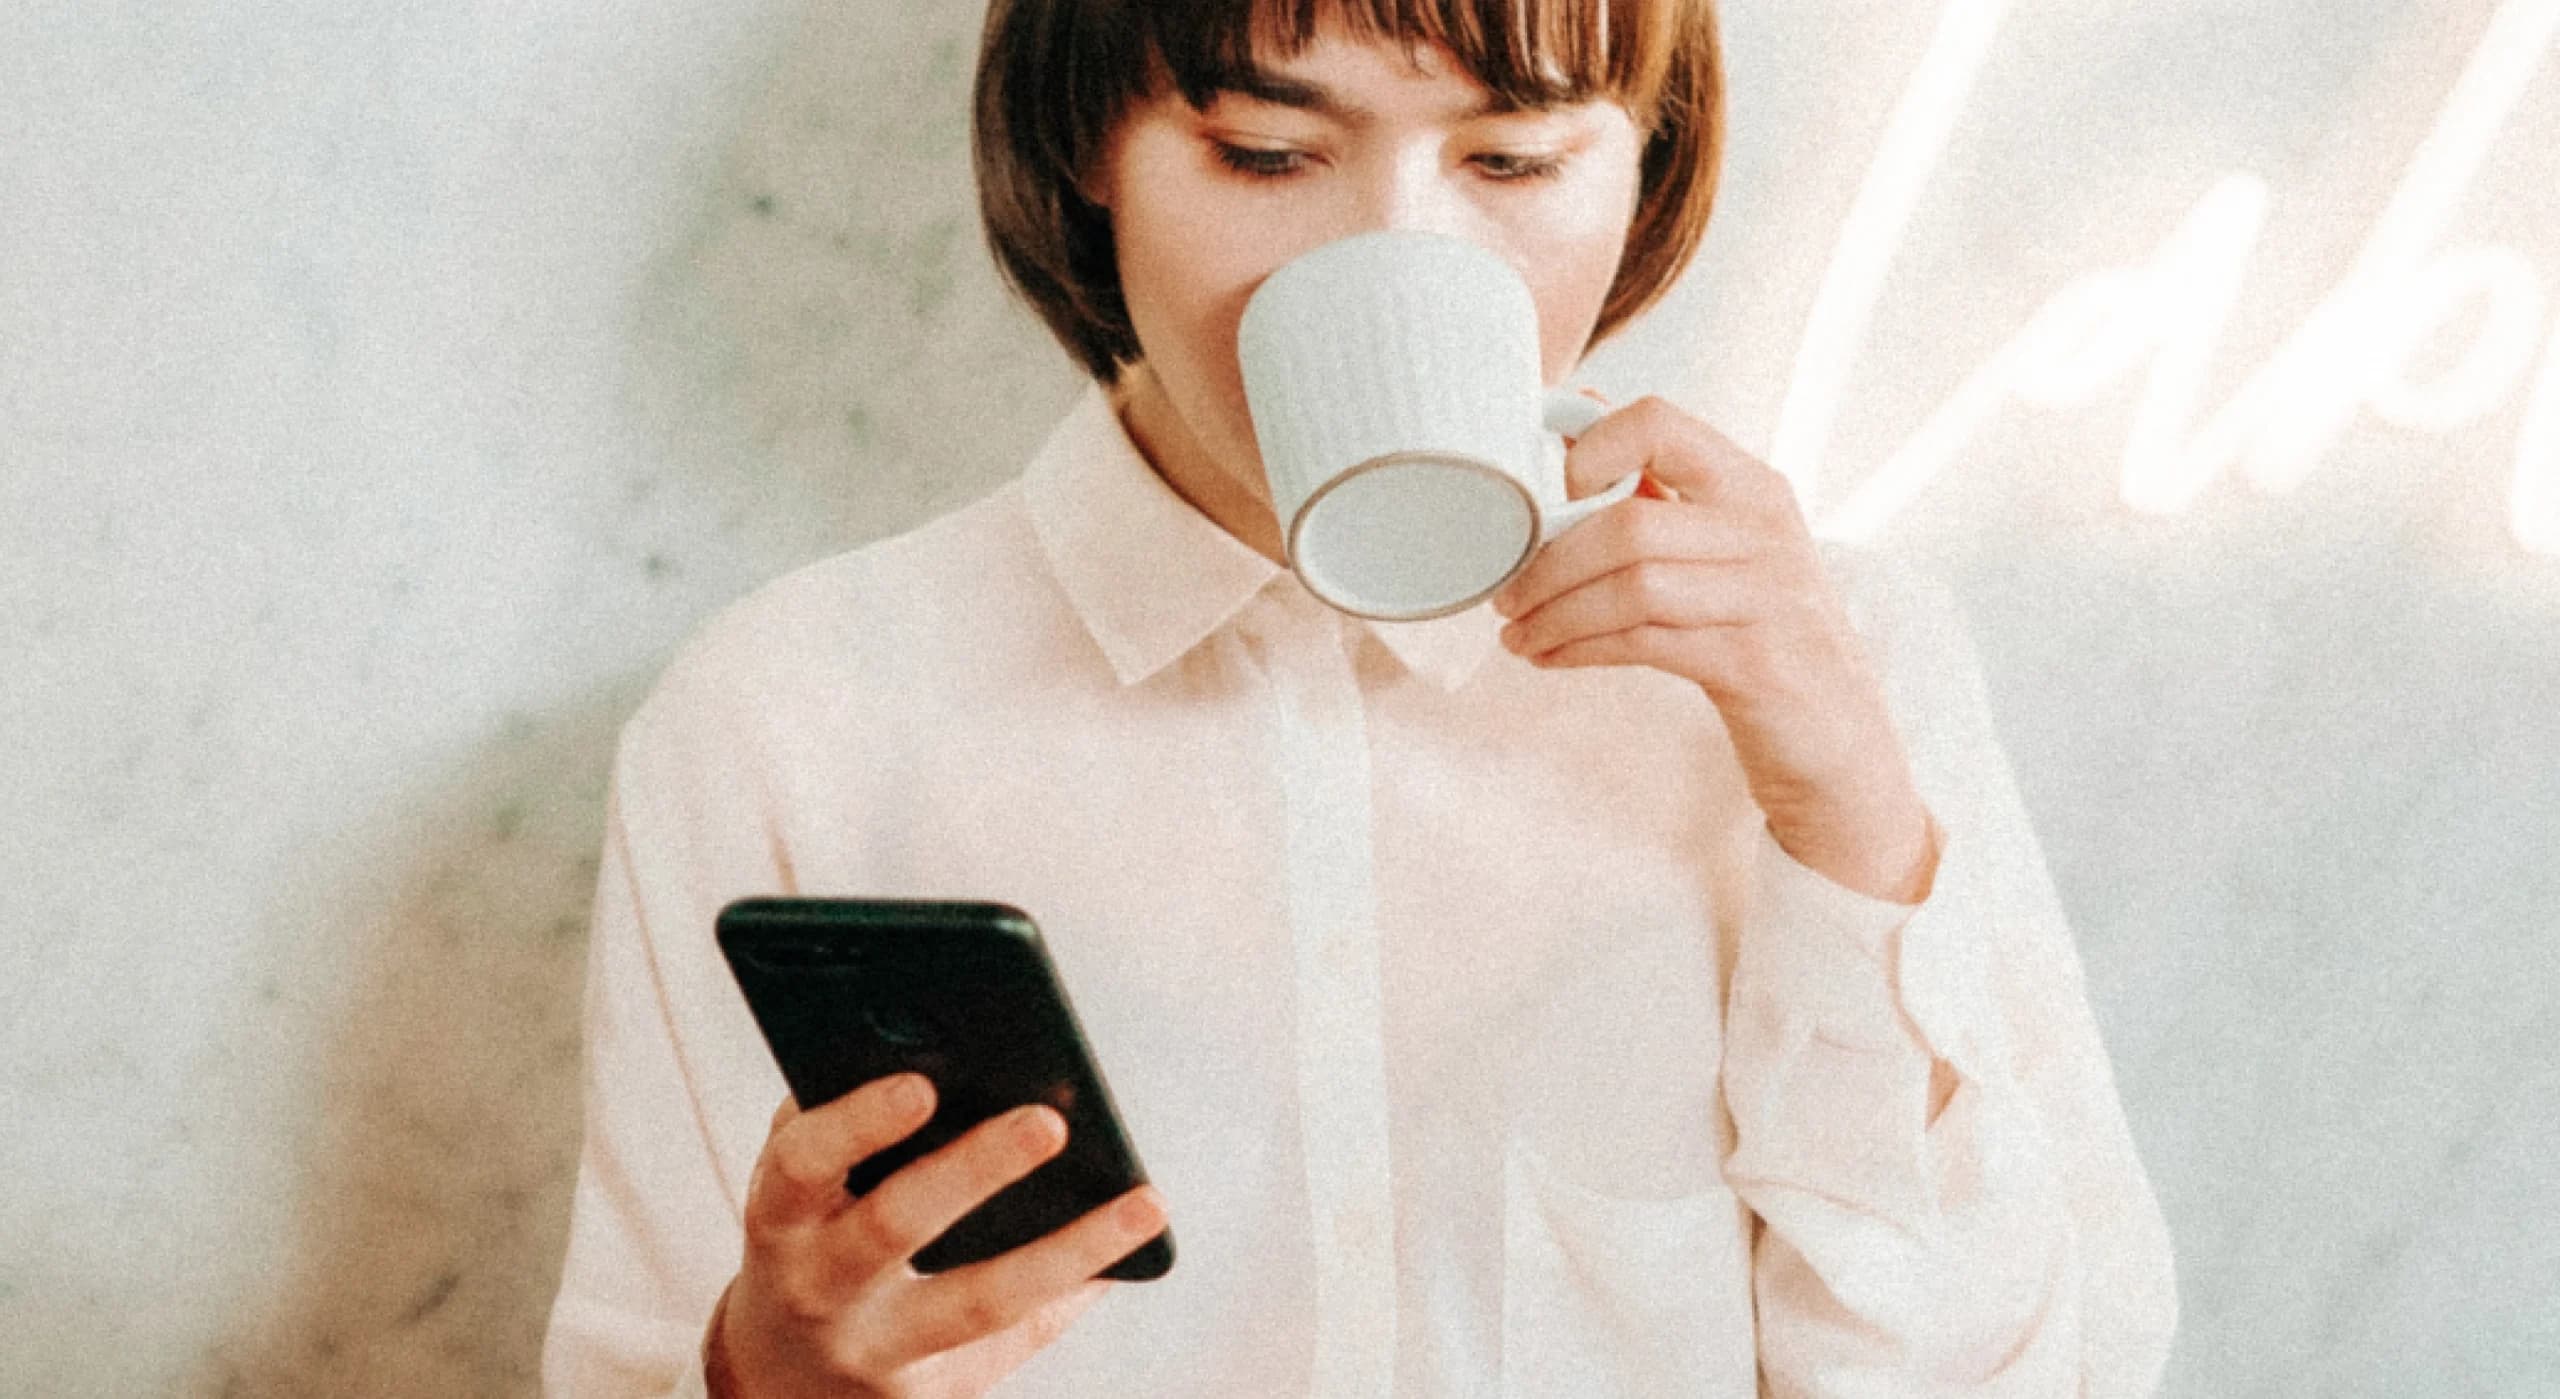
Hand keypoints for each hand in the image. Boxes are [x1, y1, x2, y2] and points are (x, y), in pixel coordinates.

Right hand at [713, 1075, 1167, 1398]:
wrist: (784, 1376)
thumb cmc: (811, 1236)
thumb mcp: (804, 1183)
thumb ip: (850, 1120)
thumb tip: (958, 1047)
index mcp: (781, 1214)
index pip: (803, 1162)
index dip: (859, 1123)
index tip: (923, 1085)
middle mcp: (819, 1285)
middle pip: (894, 1227)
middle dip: (974, 1171)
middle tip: (1048, 1123)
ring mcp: (877, 1347)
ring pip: (980, 1301)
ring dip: (1069, 1249)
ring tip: (1144, 1203)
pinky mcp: (934, 1389)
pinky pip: (1020, 1337)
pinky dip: (1078, 1287)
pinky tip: (1132, 1253)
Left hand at [1489, 395, 1938, 903]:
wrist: (1839, 736)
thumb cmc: (1763, 633)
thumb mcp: (1726, 550)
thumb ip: (1661, 491)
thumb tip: (1577, 418)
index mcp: (1751, 486)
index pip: (1659, 423)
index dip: (1587, 451)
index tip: (1542, 499)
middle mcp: (1764, 531)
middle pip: (1631, 524)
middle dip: (1549, 562)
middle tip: (1505, 592)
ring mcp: (1767, 597)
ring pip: (1634, 587)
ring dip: (1557, 613)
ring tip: (1517, 634)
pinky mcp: (1756, 664)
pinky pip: (1647, 643)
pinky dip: (1584, 650)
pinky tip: (1551, 658)